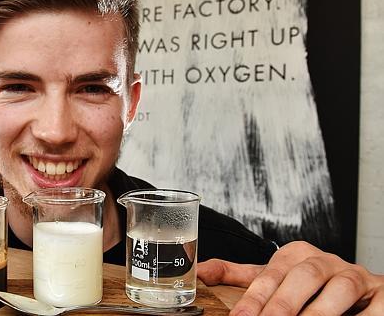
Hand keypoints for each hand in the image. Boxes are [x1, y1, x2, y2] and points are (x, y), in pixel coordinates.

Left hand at [198, 241, 383, 314]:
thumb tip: (199, 273)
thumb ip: (239, 276)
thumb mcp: (275, 276)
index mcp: (295, 254)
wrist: (359, 287)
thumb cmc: (309, 284)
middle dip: (284, 305)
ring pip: (339, 289)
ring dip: (320, 313)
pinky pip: (374, 306)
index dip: (255, 299)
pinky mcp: (381, 293)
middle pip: (303, 277)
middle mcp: (325, 261)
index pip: (270, 274)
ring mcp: (355, 275)